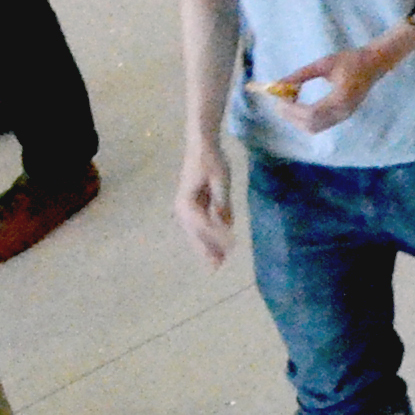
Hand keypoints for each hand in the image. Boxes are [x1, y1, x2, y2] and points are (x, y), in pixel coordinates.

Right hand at [177, 154, 237, 268]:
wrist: (201, 147)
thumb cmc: (211, 160)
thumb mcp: (220, 179)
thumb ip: (222, 201)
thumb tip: (225, 223)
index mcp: (187, 203)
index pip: (204, 225)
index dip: (217, 238)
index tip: (231, 247)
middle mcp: (183, 210)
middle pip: (196, 235)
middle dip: (207, 250)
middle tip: (217, 267)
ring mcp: (186, 210)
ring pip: (197, 233)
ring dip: (207, 247)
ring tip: (218, 262)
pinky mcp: (193, 208)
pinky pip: (200, 226)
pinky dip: (209, 236)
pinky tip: (219, 245)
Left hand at [256, 36, 398, 137]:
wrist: (375, 63)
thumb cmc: (351, 60)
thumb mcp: (324, 63)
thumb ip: (301, 74)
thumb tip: (279, 84)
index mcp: (341, 98)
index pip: (311, 113)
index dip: (292, 109)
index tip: (279, 99)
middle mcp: (343, 112)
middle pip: (310, 124)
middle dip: (291, 116)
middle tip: (279, 102)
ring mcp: (343, 116)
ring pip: (313, 128)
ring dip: (297, 119)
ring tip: (288, 103)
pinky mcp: (341, 117)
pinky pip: (319, 125)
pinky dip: (305, 119)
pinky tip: (299, 106)